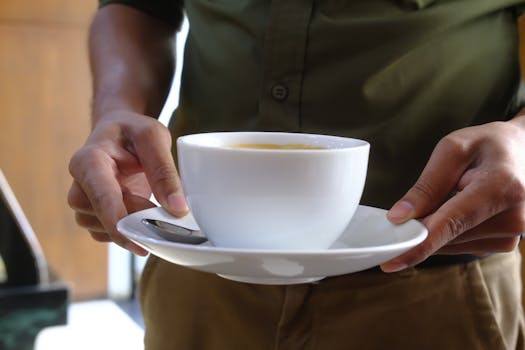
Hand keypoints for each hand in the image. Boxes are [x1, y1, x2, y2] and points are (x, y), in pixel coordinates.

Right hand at [67, 110, 187, 254]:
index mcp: (88, 161)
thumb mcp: (154, 137)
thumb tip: (177, 209)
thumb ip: (164, 171)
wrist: (119, 132)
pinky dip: (129, 232)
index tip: (141, 240)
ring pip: (105, 230)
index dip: (120, 221)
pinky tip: (143, 217)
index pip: (101, 196)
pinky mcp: (92, 216)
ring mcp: (83, 203)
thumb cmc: (134, 131)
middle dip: (135, 222)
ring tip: (153, 208)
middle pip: (103, 217)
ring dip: (133, 227)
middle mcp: (79, 184)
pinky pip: (109, 236)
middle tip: (164, 217)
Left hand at [381, 118, 524, 271]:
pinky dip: (449, 232)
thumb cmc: (488, 145)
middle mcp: (514, 216)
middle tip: (407, 211)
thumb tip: (399, 217)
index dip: (419, 244)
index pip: (452, 223)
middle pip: (449, 236)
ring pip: (452, 245)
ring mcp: (514, 234)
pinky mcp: (506, 243)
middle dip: (420, 229)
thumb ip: (426, 185)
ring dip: (436, 229)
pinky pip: (462, 245)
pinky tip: (456, 209)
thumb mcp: (453, 150)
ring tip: (448, 197)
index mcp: (501, 186)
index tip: (392, 261)